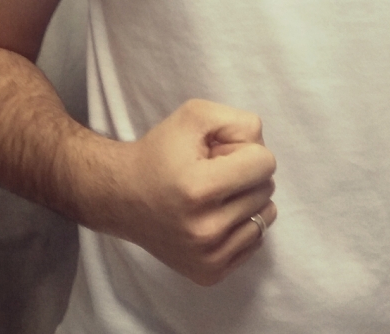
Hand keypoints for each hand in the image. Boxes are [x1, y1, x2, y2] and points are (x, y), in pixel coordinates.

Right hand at [114, 99, 276, 284]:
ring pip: (265, 216)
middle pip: (266, 189)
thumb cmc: (160, 152)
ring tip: (214, 194)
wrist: (122, 197)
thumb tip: (263, 149)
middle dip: (245, 173)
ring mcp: (208, 257)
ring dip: (247, 198)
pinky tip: (215, 214)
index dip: (245, 149)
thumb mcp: (195, 115)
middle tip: (213, 172)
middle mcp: (205, 230)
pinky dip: (242, 223)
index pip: (264, 163)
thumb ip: (240, 122)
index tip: (219, 152)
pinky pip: (255, 240)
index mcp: (199, 189)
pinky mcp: (209, 273)